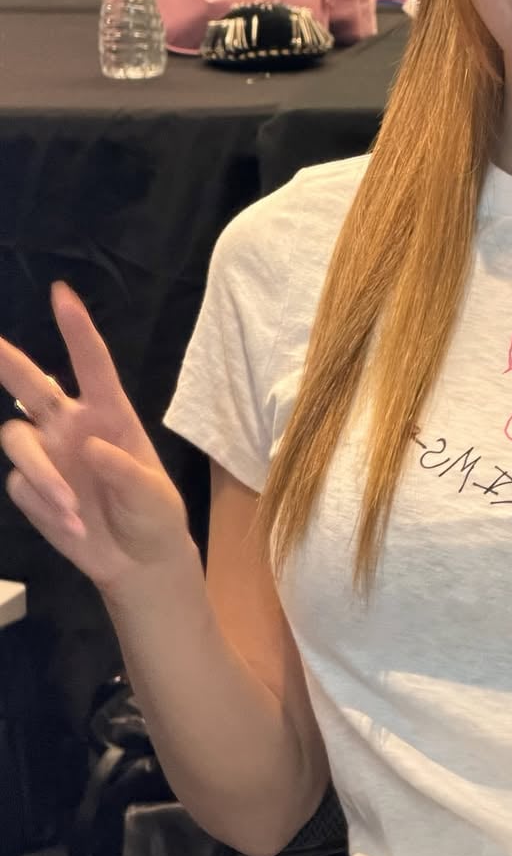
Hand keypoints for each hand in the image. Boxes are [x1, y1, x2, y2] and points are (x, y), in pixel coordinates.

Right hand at [0, 283, 190, 595]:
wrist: (138, 561)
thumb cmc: (154, 514)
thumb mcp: (154, 494)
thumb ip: (124, 470)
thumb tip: (89, 447)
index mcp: (110, 414)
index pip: (92, 364)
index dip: (76, 330)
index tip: (62, 294)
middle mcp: (72, 426)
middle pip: (31, 386)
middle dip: (9, 362)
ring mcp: (49, 456)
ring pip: (16, 440)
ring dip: (39, 472)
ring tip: (71, 508)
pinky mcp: (33, 490)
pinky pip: (21, 485)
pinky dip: (44, 504)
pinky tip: (74, 525)